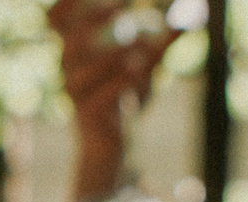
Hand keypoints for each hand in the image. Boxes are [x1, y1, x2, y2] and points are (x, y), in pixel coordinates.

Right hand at [52, 0, 175, 154]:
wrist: (110, 143)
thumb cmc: (124, 95)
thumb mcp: (145, 64)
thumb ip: (162, 43)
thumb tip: (190, 23)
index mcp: (76, 49)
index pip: (57, 20)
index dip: (67, 4)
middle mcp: (69, 69)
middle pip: (70, 41)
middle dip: (94, 19)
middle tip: (122, 5)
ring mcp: (76, 93)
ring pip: (83, 72)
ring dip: (111, 55)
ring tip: (140, 46)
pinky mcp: (88, 116)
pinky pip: (99, 98)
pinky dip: (120, 82)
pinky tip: (139, 71)